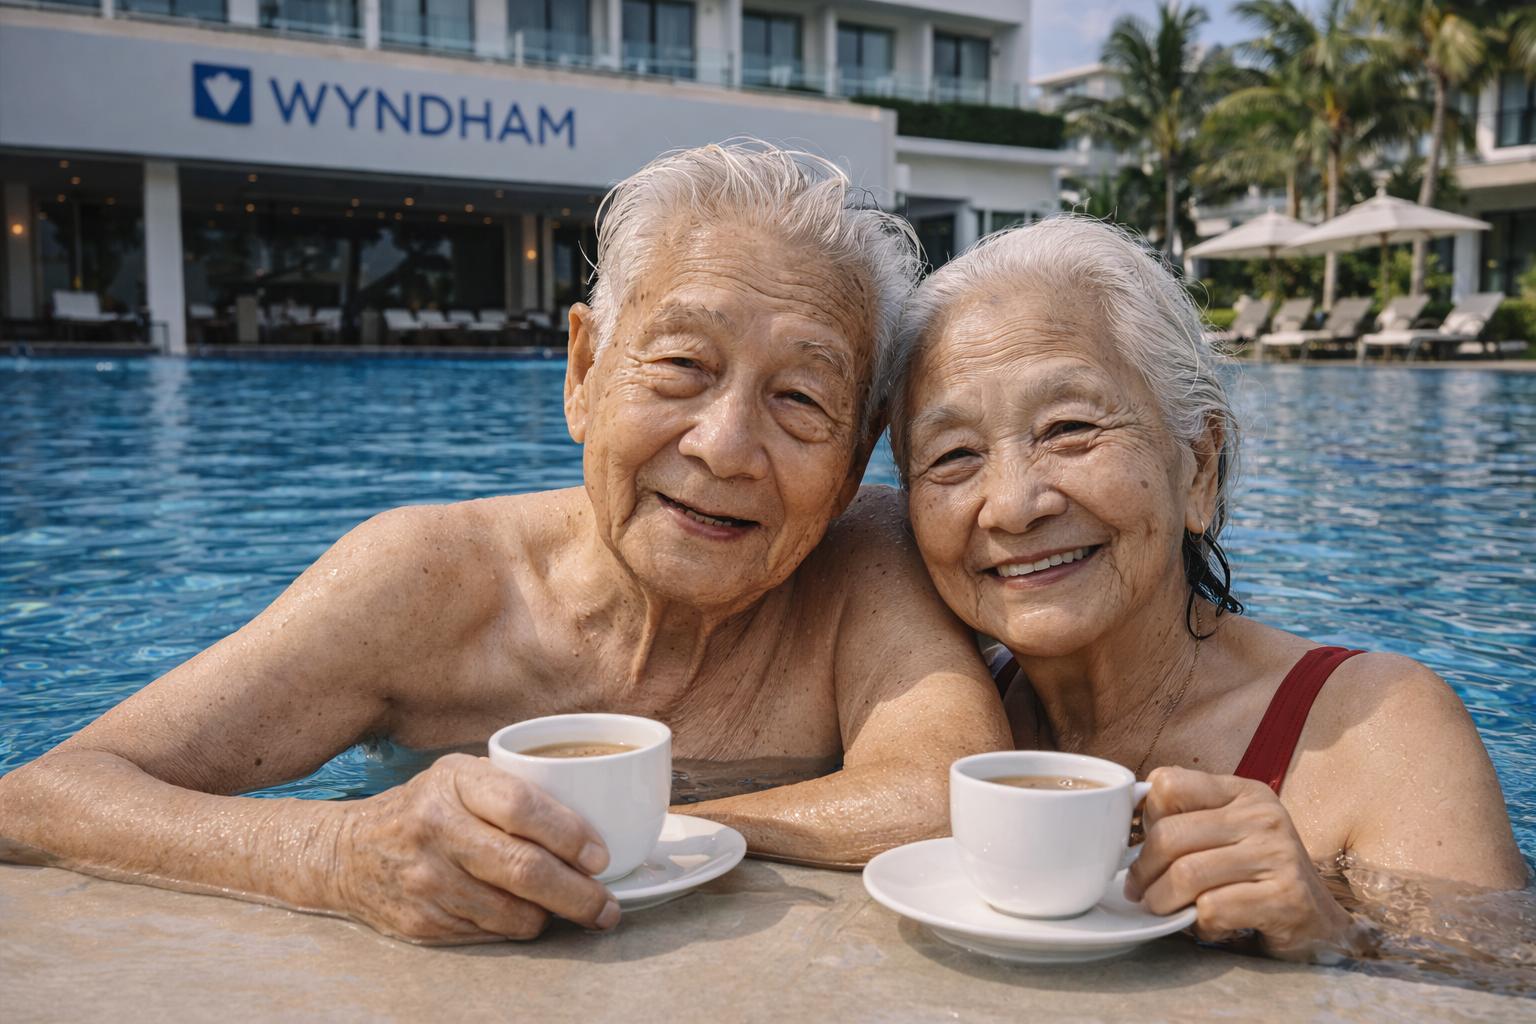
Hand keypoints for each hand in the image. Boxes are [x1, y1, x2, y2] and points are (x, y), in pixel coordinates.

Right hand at [331, 753, 619, 942]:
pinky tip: (522, 911)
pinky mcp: (422, 923)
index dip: (570, 835)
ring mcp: (427, 880)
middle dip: (579, 894)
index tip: (600, 856)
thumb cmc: (426, 807)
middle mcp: (437, 829)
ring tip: (569, 907)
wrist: (347, 852)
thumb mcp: (461, 776)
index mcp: (455, 782)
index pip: (523, 808)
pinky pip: (493, 933)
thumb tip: (594, 822)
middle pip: (525, 869)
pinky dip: (518, 926)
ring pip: (515, 912)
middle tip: (606, 906)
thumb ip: (517, 788)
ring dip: (553, 915)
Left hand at [1124, 766, 1361, 959]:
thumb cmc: (1260, 875)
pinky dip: (1199, 923)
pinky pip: (1213, 908)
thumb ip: (1188, 819)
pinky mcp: (1285, 897)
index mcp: (1243, 792)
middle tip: (1138, 891)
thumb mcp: (1229, 832)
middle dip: (1143, 870)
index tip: (1143, 844)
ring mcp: (1277, 855)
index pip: (1168, 784)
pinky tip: (1208, 924)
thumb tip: (1126, 821)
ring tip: (1161, 909)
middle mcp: (1262, 817)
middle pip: (1169, 835)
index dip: (1146, 817)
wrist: (1320, 922)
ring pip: (1186, 874)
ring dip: (1162, 901)